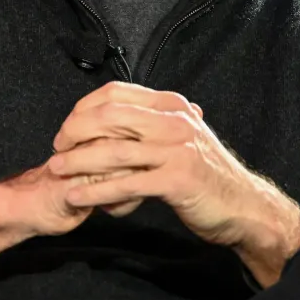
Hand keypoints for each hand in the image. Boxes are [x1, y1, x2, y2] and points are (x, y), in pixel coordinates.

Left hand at [48, 82, 299, 283]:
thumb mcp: (183, 138)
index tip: (67, 128)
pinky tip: (77, 198)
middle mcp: (175, 121)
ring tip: (56, 170)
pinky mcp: (176, 180)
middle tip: (58, 148)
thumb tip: (115, 114)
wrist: (244, 206)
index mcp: (172, 106)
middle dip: (75, 131)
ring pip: (114, 150)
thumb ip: (153, 124)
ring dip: (78, 161)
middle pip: (110, 116)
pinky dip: (96, 192)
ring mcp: (176, 150)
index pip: (116, 93)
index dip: (84, 108)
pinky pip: (126, 184)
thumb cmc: (208, 176)